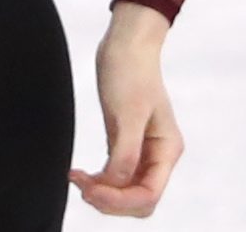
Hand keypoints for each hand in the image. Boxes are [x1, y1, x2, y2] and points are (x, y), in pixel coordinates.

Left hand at [70, 4, 184, 215]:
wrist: (125, 44)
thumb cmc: (130, 72)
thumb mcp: (127, 113)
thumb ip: (124, 154)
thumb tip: (115, 184)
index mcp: (167, 150)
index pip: (148, 195)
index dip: (119, 200)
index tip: (91, 188)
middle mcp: (158, 155)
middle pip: (138, 200)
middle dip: (110, 201)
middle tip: (82, 186)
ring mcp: (143, 151)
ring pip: (125, 192)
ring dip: (102, 193)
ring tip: (78, 179)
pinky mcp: (126, 144)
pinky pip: (115, 177)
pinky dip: (99, 181)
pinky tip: (81, 174)